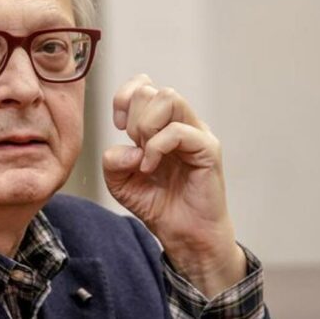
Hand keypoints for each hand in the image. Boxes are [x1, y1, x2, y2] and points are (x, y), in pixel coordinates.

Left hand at [103, 74, 245, 296]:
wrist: (183, 234)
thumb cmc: (158, 204)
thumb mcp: (119, 183)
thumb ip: (112, 160)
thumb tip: (127, 148)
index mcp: (161, 124)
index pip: (144, 85)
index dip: (124, 98)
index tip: (118, 126)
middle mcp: (180, 123)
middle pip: (153, 90)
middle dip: (134, 118)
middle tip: (135, 148)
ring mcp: (196, 134)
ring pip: (169, 98)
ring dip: (146, 125)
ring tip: (144, 155)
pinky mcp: (208, 150)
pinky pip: (180, 131)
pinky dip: (157, 147)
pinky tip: (149, 167)